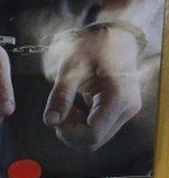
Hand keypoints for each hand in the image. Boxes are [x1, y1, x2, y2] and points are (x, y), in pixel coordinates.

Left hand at [43, 25, 141, 151]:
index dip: (69, 132)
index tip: (60, 114)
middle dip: (70, 132)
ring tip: (69, 108)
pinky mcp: (120, 112)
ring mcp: (126, 112)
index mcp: (118, 98)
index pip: (91, 135)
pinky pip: (98, 130)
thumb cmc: (94, 46)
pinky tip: (77, 109)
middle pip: (93, 142)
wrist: (114, 36)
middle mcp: (127, 109)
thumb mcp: (72, 67)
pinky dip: (82, 125)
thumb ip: (61, 95)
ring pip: (95, 139)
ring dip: (76, 130)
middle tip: (61, 111)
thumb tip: (50, 121)